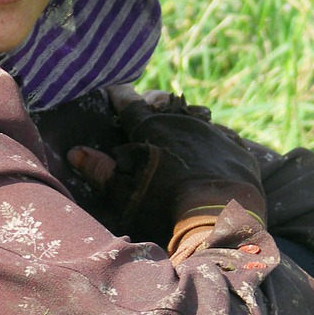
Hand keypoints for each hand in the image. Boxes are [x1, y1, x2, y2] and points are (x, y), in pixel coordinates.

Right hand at [68, 86, 265, 246]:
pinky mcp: (237, 150)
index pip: (129, 105)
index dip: (119, 96)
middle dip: (152, 100)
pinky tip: (210, 145)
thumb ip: (100, 171)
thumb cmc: (163, 210)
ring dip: (183, 118)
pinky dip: (211, 138)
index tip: (112, 89)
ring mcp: (213, 134)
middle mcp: (183, 123)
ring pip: (194, 116)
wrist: (220, 224)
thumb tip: (76, 152)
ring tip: (178, 123)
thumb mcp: (125, 195)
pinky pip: (222, 135)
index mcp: (151, 130)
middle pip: (163, 102)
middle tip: (146, 102)